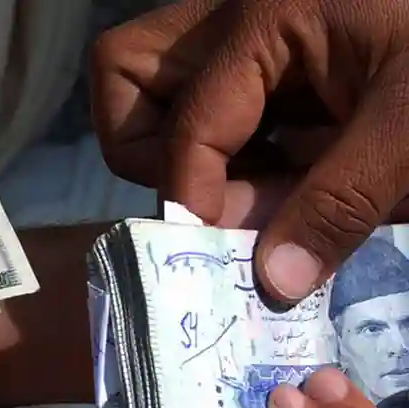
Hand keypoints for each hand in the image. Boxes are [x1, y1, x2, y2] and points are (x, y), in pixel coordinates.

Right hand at [90, 0, 408, 303]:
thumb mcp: (408, 128)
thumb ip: (339, 204)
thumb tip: (273, 282)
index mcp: (263, 19)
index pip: (187, 125)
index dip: (192, 199)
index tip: (220, 254)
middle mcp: (228, 16)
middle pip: (125, 74)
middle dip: (148, 153)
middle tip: (211, 195)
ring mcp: (235, 33)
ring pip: (146, 85)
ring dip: (173, 151)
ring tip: (241, 186)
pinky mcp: (252, 56)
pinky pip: (197, 104)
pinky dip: (217, 150)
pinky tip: (271, 171)